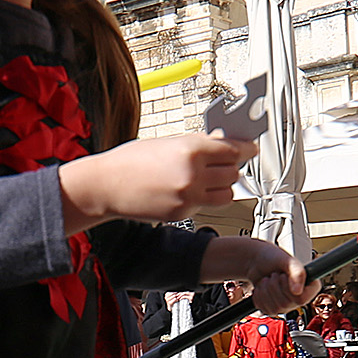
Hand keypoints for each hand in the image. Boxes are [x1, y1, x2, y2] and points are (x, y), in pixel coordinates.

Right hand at [56, 135, 252, 232]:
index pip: (234, 150)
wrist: (107, 185)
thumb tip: (221, 146)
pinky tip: (187, 190)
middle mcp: (193, 175)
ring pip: (226, 194)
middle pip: (234, 173)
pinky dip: (203, 198)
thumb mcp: (168, 142)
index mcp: (191, 150)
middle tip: (224, 162)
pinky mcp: (181, 214)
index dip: (245, 149)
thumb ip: (197, 145)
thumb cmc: (131, 160)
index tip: (250, 148)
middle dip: (231, 167)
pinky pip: (205, 206)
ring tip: (210, 179)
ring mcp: (188, 198)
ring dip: (223, 186)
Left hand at [198, 236, 303, 312]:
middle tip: (274, 275)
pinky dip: (259, 297)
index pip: (302, 299)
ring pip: (275, 309)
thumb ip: (297, 273)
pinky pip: (265, 310)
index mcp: (309, 285)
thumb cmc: (273, 258)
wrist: (257, 261)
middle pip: (286, 304)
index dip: (288, 288)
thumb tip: (298, 291)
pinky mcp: (273, 308)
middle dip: (274, 287)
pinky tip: (262, 287)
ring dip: (266, 291)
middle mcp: (300, 296)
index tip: (283, 276)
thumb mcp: (288, 261)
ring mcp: (286, 305)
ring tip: (267, 280)